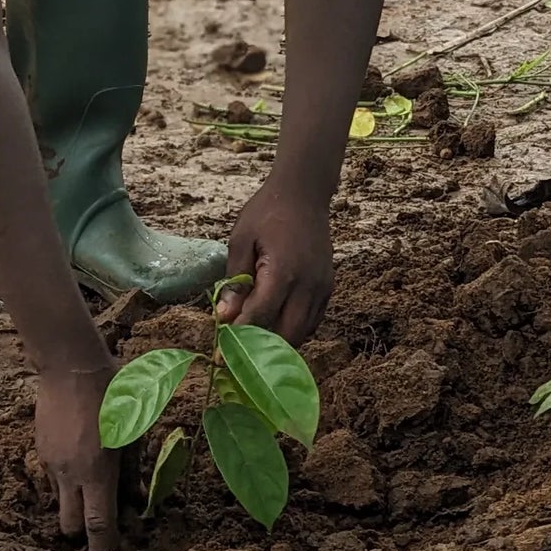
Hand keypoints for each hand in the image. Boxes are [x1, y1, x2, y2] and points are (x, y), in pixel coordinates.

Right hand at [34, 361, 120, 550]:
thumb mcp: (134, 431)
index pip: (99, 526)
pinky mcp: (40, 451)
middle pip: (71, 527)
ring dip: (74, 503)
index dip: (104, 550)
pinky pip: (53, 479)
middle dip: (85, 532)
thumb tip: (137, 500)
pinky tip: (79, 456)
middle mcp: (70, 474)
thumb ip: (133, 471)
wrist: (70, 364)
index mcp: (97, 471)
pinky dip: (66, 480)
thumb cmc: (113, 393)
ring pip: (59, 503)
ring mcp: (51, 464)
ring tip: (92, 480)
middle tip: (102, 517)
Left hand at [216, 182, 332, 344]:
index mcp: (283, 272)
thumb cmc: (267, 213)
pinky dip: (295, 330)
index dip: (240, 338)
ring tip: (254, 347)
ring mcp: (322, 287)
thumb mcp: (241, 241)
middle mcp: (308, 284)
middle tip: (237, 357)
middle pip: (286, 334)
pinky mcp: (328, 286)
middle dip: (261, 350)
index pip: (260, 317)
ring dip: (279, 343)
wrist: (303, 193)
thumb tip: (224, 317)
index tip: (222, 356)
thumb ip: (235, 281)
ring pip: (303, 332)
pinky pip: (313, 321)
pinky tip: (275, 328)